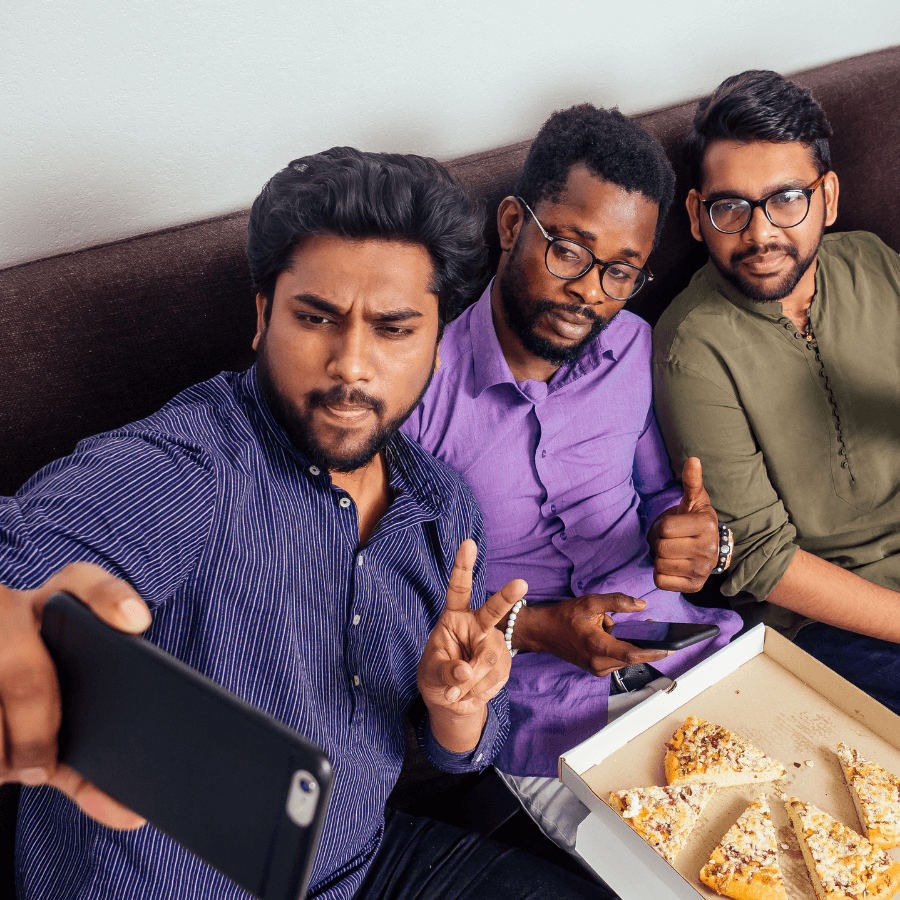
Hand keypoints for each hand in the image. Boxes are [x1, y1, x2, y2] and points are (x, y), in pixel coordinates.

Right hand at [0, 562, 150, 828]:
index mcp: (53, 605)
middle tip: (39, 771)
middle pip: (26, 678)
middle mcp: (8, 609)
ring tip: (5, 765)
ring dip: (0, 752)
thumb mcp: (57, 713)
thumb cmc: (24, 700)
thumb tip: (132, 817)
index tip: (139, 623)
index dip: (111, 599)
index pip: (82, 584)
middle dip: (35, 734)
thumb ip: (91, 759)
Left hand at [417, 540, 526, 751]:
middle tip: (521, 583)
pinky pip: (495, 678)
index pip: (459, 589)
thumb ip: (445, 672)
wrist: (452, 702)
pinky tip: (469, 694)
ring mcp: (493, 643)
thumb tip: (465, 672)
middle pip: (493, 611)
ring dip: (470, 682)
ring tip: (456, 691)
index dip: (463, 566)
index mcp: (454, 617)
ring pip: (490, 658)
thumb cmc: (436, 678)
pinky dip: (478, 692)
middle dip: (507, 597)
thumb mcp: (431, 675)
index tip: (468, 543)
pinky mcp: (504, 664)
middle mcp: (477, 625)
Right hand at [511, 593, 668, 675]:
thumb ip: (617, 602)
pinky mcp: (595, 669)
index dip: (654, 652)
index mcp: (598, 646)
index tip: (671, 648)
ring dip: (626, 642)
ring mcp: (597, 668)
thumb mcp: (591, 602)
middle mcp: (599, 663)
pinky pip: (616, 658)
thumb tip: (641, 605)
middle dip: (641, 641)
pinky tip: (605, 633)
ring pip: (624, 657)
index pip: (633, 653)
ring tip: (608, 625)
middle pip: (631, 655)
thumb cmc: (564, 616)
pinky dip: (617, 646)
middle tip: (648, 624)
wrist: (543, 632)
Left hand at [649, 457, 719, 592]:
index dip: (662, 527)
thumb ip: (691, 481)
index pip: (665, 529)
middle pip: (661, 548)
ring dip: (659, 558)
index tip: (673, 526)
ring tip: (672, 551)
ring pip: (659, 565)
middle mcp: (708, 551)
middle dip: (659, 542)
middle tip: (670, 540)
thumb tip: (693, 459)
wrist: (710, 547)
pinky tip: (672, 565)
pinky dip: (661, 574)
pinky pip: (660, 581)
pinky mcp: (694, 586)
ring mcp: (702, 571)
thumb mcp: (694, 500)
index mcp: (706, 526)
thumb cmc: (696, 520)